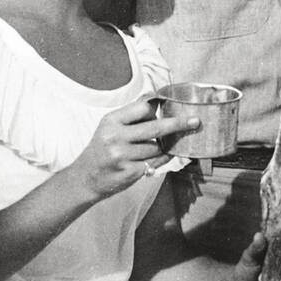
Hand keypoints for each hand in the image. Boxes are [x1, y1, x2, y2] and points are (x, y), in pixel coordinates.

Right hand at [66, 99, 198, 200]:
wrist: (85, 178)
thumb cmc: (102, 149)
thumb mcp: (109, 127)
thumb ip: (131, 117)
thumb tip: (157, 102)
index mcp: (111, 121)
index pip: (142, 108)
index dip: (157, 110)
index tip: (172, 109)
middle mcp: (115, 137)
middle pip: (156, 127)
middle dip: (179, 124)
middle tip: (196, 121)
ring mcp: (122, 155)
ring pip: (158, 148)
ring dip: (162, 148)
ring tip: (151, 149)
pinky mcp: (130, 172)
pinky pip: (156, 162)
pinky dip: (161, 160)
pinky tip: (155, 159)